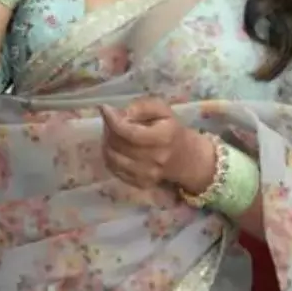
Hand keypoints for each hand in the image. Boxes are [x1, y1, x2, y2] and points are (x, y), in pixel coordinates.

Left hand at [98, 98, 213, 191]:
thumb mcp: (162, 111)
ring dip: (107, 143)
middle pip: (118, 145)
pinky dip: (110, 156)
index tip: (105, 108)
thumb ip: (142, 107)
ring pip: (112, 158)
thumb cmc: (171, 130)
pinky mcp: (140, 183)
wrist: (186, 158)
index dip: (112, 120)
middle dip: (109, 129)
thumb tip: (120, 112)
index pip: (129, 132)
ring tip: (112, 133)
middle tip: (110, 120)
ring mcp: (148, 174)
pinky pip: (114, 169)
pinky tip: (116, 147)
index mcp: (163, 138)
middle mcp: (155, 159)